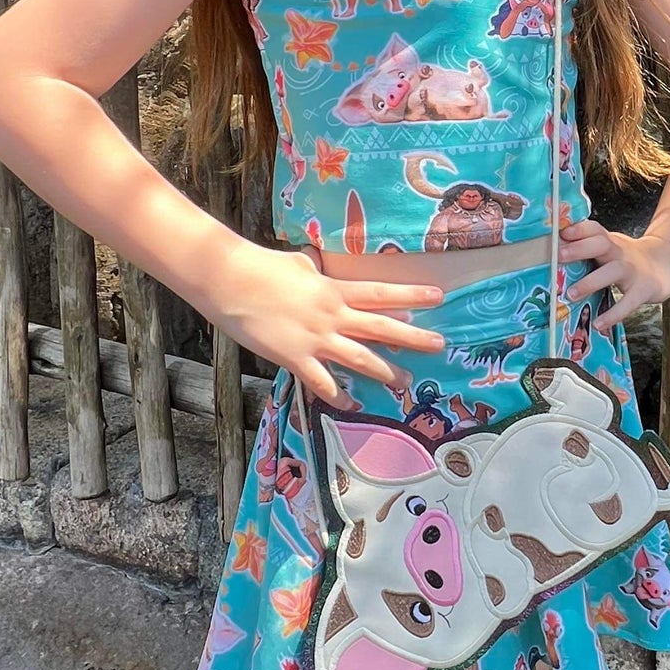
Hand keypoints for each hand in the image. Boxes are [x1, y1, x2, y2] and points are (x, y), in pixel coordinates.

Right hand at [207, 242, 444, 403]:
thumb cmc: (261, 268)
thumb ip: (316, 270)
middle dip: (413, 338)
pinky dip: (338, 397)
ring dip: (385, 371)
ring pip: (359, 359)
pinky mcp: (295, 358)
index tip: (438, 297)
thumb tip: (319, 264)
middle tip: (439, 345)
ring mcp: (315, 339)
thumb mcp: (298, 263)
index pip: (381, 293)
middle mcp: (332, 316)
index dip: (411, 295)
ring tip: (407, 382)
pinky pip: (323, 382)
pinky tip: (352, 406)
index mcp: (334, 290)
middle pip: (381, 328)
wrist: (230, 281)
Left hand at [561, 217, 669, 332]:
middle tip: (558, 257)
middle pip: (601, 244)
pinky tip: (598, 323)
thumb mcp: (609, 248)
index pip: (594, 229)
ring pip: (612, 271)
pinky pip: (628, 303)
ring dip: (591, 282)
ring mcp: (632, 271)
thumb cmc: (626, 260)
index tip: (561, 233)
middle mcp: (619, 252)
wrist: (663, 268)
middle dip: (580, 249)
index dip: (579, 229)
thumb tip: (552, 254)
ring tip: (570, 294)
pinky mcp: (642, 291)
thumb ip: (586, 249)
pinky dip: (613, 314)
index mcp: (609, 241)